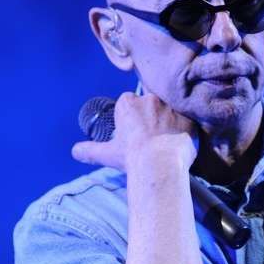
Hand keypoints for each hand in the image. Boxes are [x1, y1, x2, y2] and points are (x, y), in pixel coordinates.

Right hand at [71, 92, 197, 171]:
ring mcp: (171, 106)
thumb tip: (75, 151)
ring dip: (169, 121)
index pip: (129, 102)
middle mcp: (150, 99)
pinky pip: (188, 119)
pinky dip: (185, 129)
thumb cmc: (132, 157)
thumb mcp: (106, 153)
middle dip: (151, 116)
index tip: (134, 132)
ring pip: (170, 109)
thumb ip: (90, 150)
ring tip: (167, 141)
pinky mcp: (188, 117)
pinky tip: (180, 143)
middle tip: (151, 137)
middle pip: (151, 103)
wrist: (159, 165)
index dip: (132, 117)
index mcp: (128, 103)